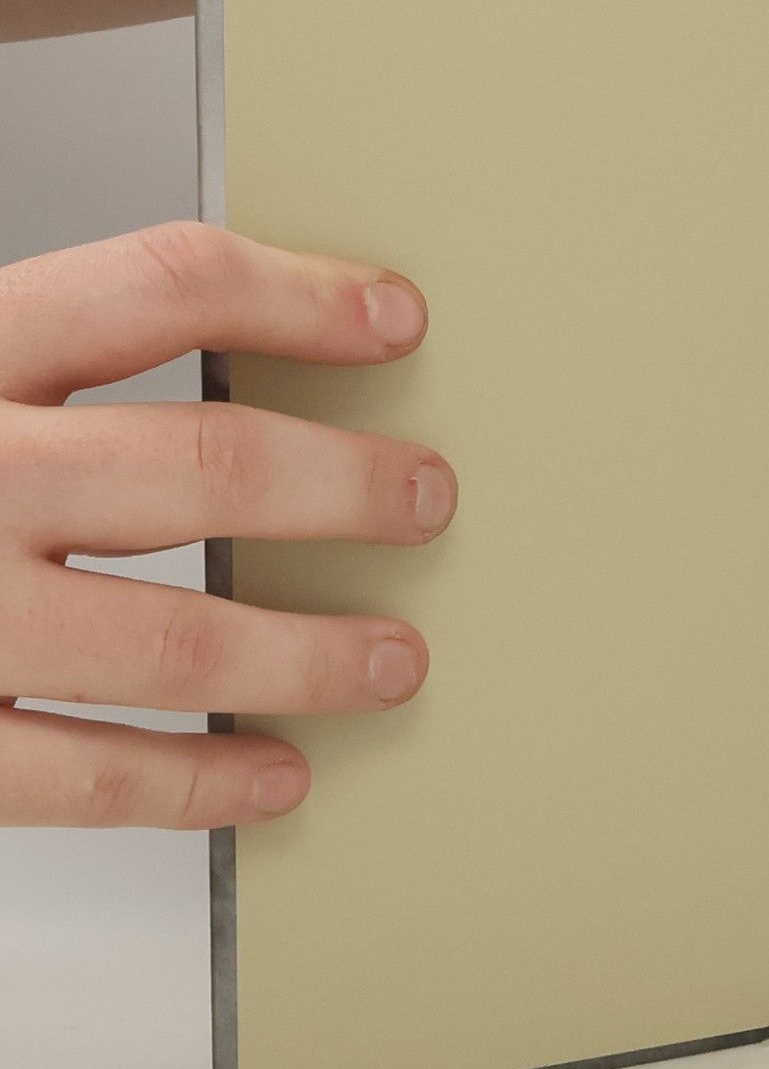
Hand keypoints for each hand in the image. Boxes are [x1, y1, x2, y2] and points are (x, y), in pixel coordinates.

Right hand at [0, 223, 455, 828]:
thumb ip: (39, 355)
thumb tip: (241, 338)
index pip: (161, 285)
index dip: (300, 295)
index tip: (396, 316)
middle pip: (206, 466)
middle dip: (347, 485)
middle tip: (429, 495)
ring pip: (174, 638)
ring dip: (310, 653)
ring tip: (395, 659)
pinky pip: (85, 778)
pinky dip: (197, 784)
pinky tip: (273, 776)